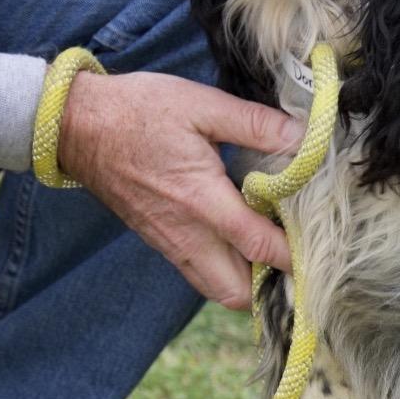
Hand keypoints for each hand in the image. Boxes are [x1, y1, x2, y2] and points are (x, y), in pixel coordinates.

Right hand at [60, 70, 303, 309]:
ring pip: (219, 290)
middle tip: (299, 257)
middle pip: (238, 293)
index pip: (259, 245)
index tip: (324, 251)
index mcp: (201, 201)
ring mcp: (171, 243)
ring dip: (250, 283)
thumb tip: (303, 135)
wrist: (75, 125)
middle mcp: (187, 234)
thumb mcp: (201, 105)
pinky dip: (228, 272)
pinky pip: (201, 274)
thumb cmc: (138, 111)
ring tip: (275, 253)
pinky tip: (244, 244)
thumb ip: (255, 124)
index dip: (295, 255)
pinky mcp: (161, 241)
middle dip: (272, 287)